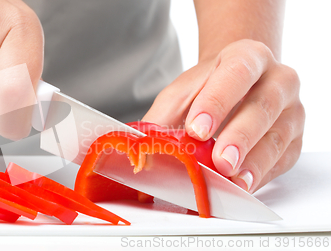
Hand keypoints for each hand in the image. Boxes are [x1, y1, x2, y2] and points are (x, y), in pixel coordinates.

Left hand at [143, 39, 304, 192]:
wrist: (240, 83)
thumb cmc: (210, 88)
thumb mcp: (182, 93)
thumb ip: (162, 117)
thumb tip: (138, 147)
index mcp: (249, 57)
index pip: (236, 74)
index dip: (217, 102)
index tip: (197, 130)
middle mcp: (278, 79)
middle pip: (262, 107)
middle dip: (239, 137)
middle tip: (220, 162)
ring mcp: (291, 110)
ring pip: (277, 136)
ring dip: (254, 162)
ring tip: (233, 179)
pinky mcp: (295, 139)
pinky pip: (282, 159)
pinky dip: (261, 175)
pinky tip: (244, 184)